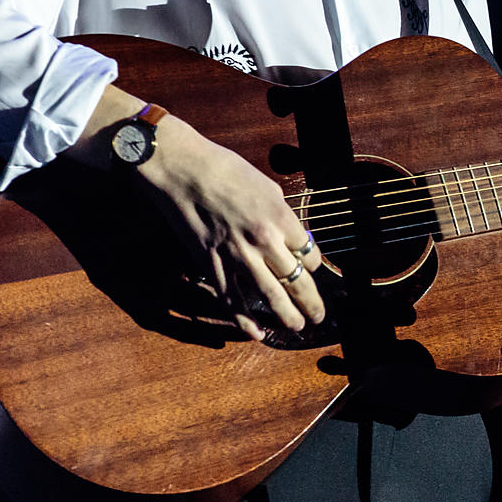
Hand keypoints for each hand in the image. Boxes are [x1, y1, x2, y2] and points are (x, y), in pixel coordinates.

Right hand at [139, 117, 326, 341]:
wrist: (182, 169)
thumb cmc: (224, 169)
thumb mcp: (266, 187)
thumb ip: (281, 215)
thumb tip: (292, 235)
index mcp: (281, 218)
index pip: (309, 255)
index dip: (313, 266)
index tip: (310, 270)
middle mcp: (263, 240)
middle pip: (297, 281)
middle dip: (312, 302)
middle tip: (320, 316)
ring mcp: (236, 254)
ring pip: (269, 295)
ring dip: (287, 315)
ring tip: (298, 327)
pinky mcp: (210, 262)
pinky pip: (230, 298)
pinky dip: (244, 319)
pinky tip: (256, 332)